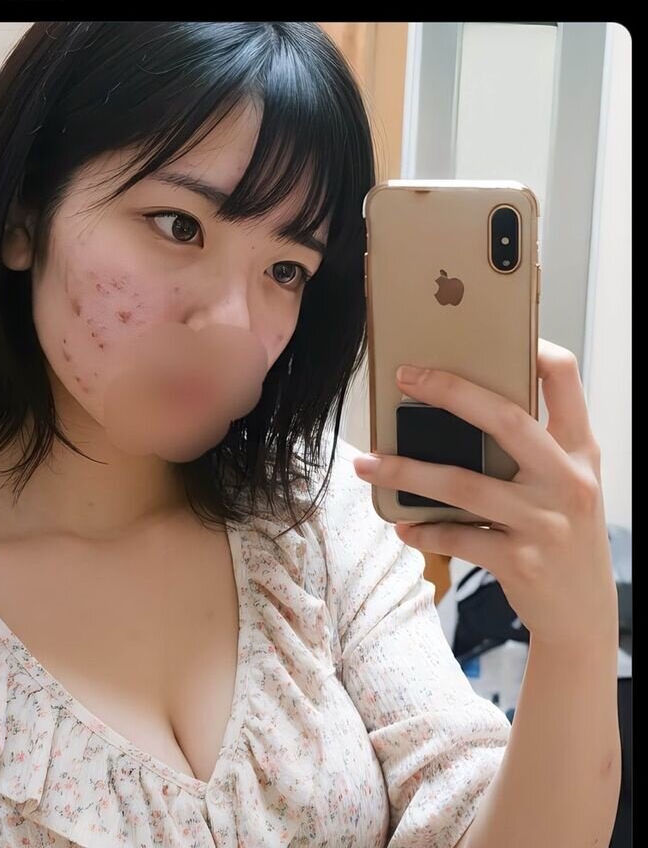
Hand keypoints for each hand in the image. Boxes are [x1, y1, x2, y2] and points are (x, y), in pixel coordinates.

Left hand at [352, 339, 617, 649]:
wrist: (582, 617)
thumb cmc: (561, 534)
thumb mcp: (565, 484)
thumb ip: (531, 447)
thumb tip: (456, 404)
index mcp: (579, 451)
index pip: (566, 381)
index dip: (535, 348)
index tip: (491, 332)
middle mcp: (568, 480)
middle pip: (506, 420)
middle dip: (450, 391)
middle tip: (405, 376)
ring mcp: (546, 522)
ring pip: (463, 483)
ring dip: (406, 471)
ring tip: (367, 463)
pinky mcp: (521, 561)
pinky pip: (457, 537)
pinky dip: (422, 530)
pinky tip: (400, 524)